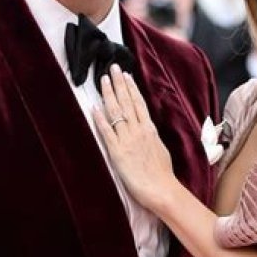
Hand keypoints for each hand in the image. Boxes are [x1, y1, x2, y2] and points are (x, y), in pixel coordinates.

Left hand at [93, 66, 177, 213]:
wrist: (162, 189)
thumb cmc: (162, 174)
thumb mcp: (160, 149)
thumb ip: (151, 136)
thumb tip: (147, 129)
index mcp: (149, 130)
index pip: (138, 103)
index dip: (130, 88)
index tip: (125, 75)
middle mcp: (138, 131)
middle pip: (127, 102)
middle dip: (119, 83)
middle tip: (112, 67)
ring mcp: (127, 140)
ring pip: (116, 112)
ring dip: (109, 94)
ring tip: (103, 80)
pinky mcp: (117, 152)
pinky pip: (107, 132)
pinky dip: (100, 119)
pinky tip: (95, 107)